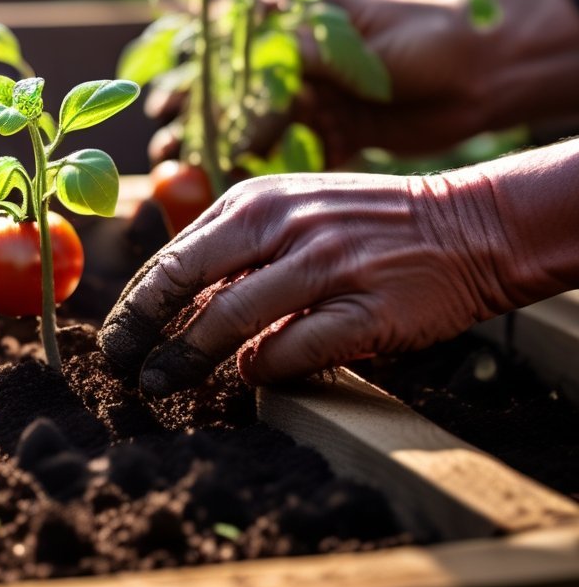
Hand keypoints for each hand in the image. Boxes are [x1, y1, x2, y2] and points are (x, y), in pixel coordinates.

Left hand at [99, 169, 516, 393]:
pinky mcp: (365, 308)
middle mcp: (283, 225)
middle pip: (184, 282)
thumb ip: (234, 251)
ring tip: (162, 385)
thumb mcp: (292, 211)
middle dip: (140, 331)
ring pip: (229, 319)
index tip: (113, 339)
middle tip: (118, 368)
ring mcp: (325, 264)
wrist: (472, 224)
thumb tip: (173, 304)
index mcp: (255, 200)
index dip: (134, 305)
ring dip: (187, 360)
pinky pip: (292, 350)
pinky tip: (251, 375)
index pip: (173, 257)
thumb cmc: (367, 225)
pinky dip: (262, 370)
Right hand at [147, 0, 578, 166]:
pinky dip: (257, 167)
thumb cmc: (422, 36)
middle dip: (194, 115)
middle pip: (225, 82)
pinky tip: (231, 185)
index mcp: (287, 7)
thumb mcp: (345, 37)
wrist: (488, 72)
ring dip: (218, 145)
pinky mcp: (327, 126)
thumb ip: (285, 61)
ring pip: (247, 119)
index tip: (163, 104)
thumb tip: (232, 102)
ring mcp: (308, 88)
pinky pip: (281, 149)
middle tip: (168, 148)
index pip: (217, 34)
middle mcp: (290, 48)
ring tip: (187, 172)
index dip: (185, 69)